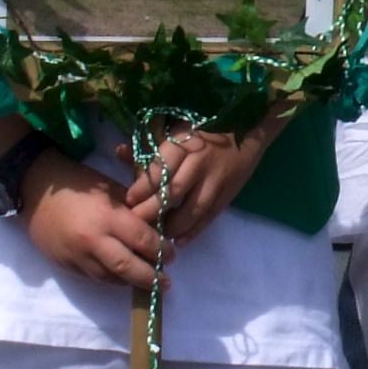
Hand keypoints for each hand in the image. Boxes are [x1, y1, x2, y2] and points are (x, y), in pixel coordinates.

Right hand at [21, 157, 162, 288]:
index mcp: (108, 217)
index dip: (161, 250)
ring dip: (131, 282)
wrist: (35, 190)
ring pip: (111, 278)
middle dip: (150, 277)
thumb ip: (133, 212)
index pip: (143, 240)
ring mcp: (77, 256)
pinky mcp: (65, 265)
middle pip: (128, 267)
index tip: (172, 254)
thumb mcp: (112, 191)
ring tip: (147, 282)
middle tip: (165, 282)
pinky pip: (94, 278)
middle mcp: (93, 240)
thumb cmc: (79, 185)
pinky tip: (123, 278)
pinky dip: (112, 279)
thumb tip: (156, 231)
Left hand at [128, 123, 270, 242]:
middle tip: (137, 224)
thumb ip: (149, 145)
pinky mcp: (228, 193)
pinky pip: (210, 216)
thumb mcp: (176, 131)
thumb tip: (119, 152)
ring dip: (173, 226)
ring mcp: (216, 180)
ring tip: (158, 236)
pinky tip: (181, 240)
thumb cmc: (205, 128)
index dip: (143, 188)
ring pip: (192, 209)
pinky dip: (195, 230)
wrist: (248, 130)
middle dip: (153, 211)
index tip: (128, 201)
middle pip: (173, 192)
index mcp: (184, 144)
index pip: (160, 169)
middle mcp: (200, 162)